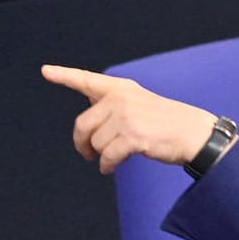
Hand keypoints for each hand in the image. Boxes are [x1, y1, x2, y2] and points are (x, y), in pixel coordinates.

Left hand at [42, 64, 218, 174]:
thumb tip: (87, 117)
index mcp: (121, 88)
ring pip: (96, 144)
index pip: (87, 80)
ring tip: (114, 158)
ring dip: (101, 156)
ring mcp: (126, 116)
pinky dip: (107, 166)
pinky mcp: (132, 136)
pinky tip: (111, 168)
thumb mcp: (138, 103)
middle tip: (86, 153)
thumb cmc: (165, 122)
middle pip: (83, 125)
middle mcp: (121, 98)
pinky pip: (107, 156)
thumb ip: (112, 105)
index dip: (64, 76)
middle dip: (82, 143)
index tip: (45, 71)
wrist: (193, 133)